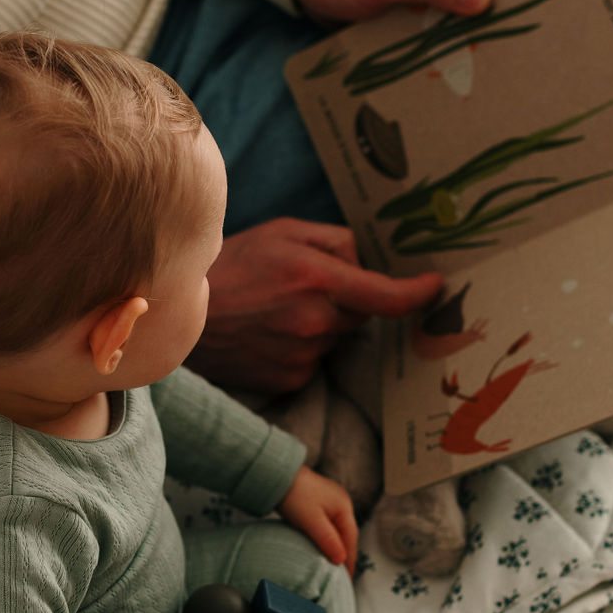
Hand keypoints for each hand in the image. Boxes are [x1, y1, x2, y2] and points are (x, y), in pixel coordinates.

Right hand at [187, 217, 442, 393]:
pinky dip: (302, 347)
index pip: (386, 295)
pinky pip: (315, 360)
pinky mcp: (289, 379)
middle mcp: (314, 321)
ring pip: (336, 337)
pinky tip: (269, 333)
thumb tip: (369, 258)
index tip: (435, 286)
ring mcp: (302, 355)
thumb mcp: (282, 233)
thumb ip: (334, 240)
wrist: (177, 312)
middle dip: (347, 299)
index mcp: (316, 279)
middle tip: (305, 285)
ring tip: (276, 308)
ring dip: (322, 323)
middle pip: (360, 314)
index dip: (418, 292)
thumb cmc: (230, 264)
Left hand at [279, 465, 357, 573]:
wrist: (278, 474)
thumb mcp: (311, 522)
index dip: (349, 561)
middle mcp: (341, 502)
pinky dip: (328, 537)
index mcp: (344, 507)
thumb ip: (328, 541)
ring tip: (332, 564)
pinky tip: (322, 545)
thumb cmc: (294, 496)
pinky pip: (328, 524)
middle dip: (345, 555)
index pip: (351, 540)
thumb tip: (342, 560)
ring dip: (336, 546)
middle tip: (341, 576)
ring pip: (338, 529)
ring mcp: (331, 500)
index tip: (346, 579)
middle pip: (347, 534)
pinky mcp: (319, 500)